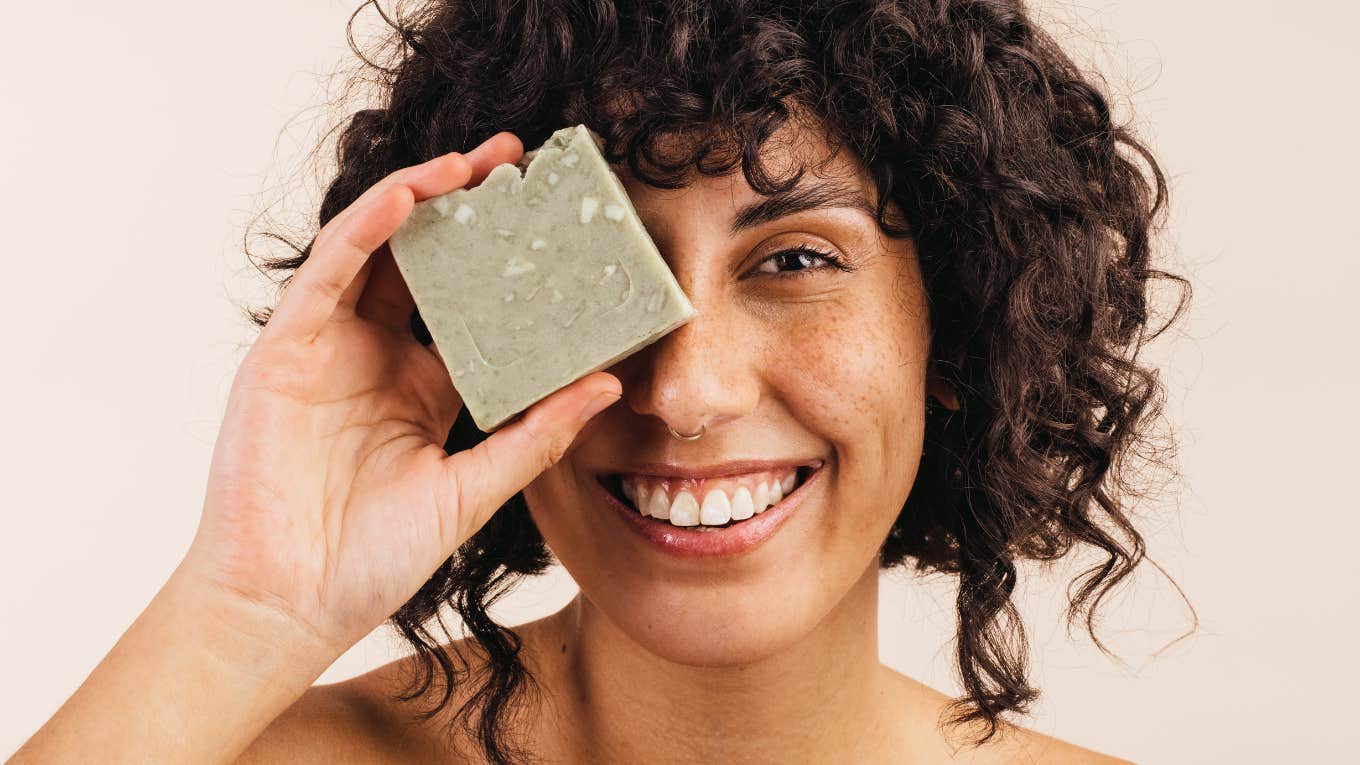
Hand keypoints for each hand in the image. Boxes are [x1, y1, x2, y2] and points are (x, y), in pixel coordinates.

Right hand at [181, 132, 620, 656]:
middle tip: (517, 162)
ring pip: (375, 249)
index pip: (472, 304)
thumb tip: (608, 385)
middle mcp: (377, 355)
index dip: (509, 261)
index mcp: (424, 385)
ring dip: (419, 198)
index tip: (556, 224)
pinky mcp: (287, 348)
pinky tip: (406, 197)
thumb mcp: (474, 488)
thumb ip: (538, 435)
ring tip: (471, 163)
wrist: (291, 602)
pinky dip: (366, 230)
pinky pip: (329, 272)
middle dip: (466, 207)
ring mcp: (329, 346)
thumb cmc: (374, 557)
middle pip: (425, 260)